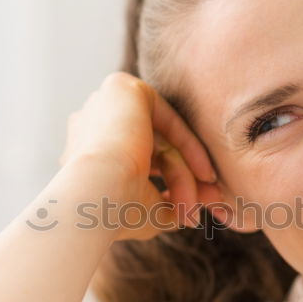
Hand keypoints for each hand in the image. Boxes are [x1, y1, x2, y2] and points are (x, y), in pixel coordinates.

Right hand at [58, 73, 220, 241]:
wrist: (95, 198)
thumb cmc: (113, 213)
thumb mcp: (145, 211)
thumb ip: (166, 202)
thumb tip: (190, 210)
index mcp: (88, 152)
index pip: (142, 161)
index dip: (174, 185)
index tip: (196, 213)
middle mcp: (92, 123)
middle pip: (157, 150)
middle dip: (188, 181)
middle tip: (214, 206)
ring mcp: (104, 103)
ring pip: (163, 140)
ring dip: (187, 176)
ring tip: (200, 205)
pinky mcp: (121, 88)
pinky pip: (167, 117)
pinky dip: (188, 146)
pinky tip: (204, 175)